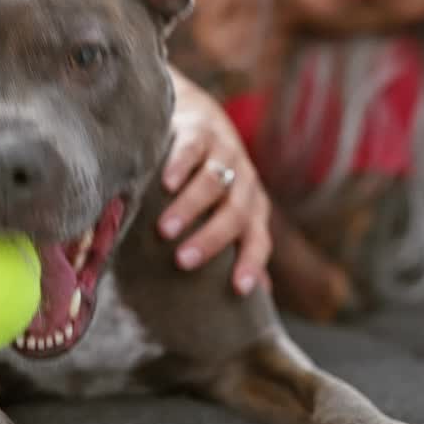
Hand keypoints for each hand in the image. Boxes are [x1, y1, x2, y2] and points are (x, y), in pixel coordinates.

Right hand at [157, 76, 271, 294]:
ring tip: (164, 230)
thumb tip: (255, 303)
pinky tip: (165, 184)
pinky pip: (193, 150)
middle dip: (210, 240)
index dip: (252, 264)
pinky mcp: (201, 131)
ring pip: (213, 183)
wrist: (200, 120)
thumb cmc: (210, 182)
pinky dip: (180, 167)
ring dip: (190, 208)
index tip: (239, 289)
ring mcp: (225, 154)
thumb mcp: (225, 214)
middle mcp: (244, 183)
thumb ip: (235, 251)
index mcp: (252, 209)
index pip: (258, 240)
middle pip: (234, 214)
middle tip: (182, 261)